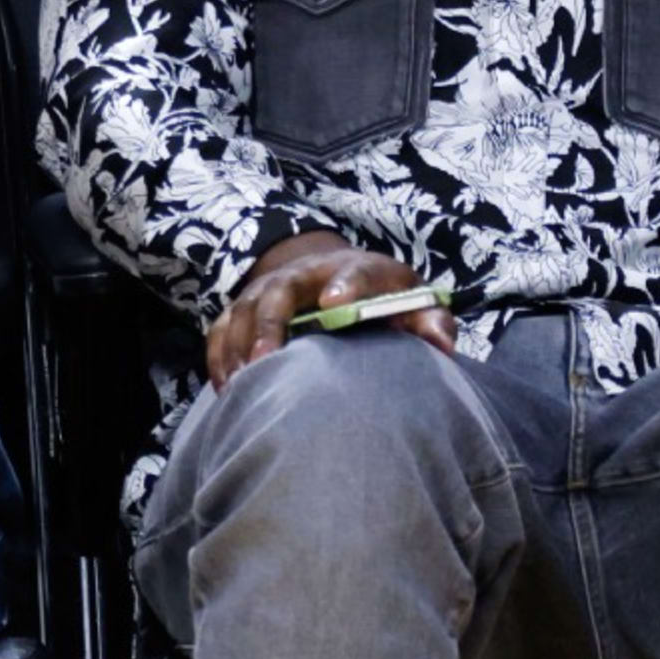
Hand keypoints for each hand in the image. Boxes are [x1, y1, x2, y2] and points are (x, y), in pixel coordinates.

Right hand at [206, 230, 453, 386]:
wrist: (335, 275)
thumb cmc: (380, 298)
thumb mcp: (413, 302)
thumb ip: (431, 321)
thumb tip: (440, 345)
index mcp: (355, 270)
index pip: (353, 271)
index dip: (345, 284)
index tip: (336, 303)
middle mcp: (304, 275)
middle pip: (278, 292)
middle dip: (269, 323)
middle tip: (265, 359)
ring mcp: (267, 291)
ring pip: (242, 311)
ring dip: (238, 345)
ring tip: (242, 383)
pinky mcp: (243, 309)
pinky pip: (220, 330)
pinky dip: (219, 356)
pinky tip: (227, 387)